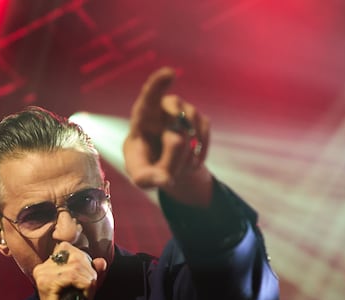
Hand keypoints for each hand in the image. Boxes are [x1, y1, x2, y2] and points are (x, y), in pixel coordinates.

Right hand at [31, 243, 105, 299]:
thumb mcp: (83, 285)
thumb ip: (91, 271)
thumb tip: (101, 261)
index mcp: (47, 264)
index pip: (68, 248)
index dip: (83, 260)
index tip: (87, 277)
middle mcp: (42, 267)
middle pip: (75, 255)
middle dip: (89, 271)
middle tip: (90, 288)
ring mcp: (43, 274)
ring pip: (77, 266)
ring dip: (88, 280)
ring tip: (87, 293)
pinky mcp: (46, 283)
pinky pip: (74, 276)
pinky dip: (85, 286)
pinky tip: (84, 296)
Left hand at [123, 66, 212, 205]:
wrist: (165, 164)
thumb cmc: (145, 166)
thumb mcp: (141, 177)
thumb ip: (147, 179)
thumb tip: (166, 179)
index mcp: (142, 117)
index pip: (149, 96)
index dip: (158, 84)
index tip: (169, 73)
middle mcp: (163, 108)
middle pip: (176, 117)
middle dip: (175, 147)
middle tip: (167, 172)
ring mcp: (184, 112)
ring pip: (192, 130)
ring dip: (185, 155)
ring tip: (176, 167)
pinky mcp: (200, 121)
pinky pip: (203, 137)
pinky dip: (197, 155)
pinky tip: (189, 163)